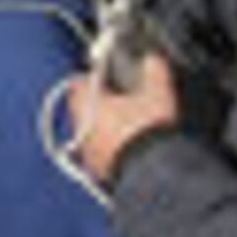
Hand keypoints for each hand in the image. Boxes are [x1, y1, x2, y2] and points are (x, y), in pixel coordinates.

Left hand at [66, 49, 180, 183]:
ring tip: (129, 126)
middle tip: (120, 100)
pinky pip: (101, 157)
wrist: (151, 175)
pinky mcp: (99, 175)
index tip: (106, 76)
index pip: (78, 85)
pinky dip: (112, 151)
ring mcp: (88, 156)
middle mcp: (80, 131)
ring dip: (105, 130)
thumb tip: (152, 60)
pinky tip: (132, 149)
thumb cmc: (146, 131)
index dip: (92, 79)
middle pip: (84, 111)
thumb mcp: (157, 93)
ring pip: (91, 136)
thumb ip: (154, 71)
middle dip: (100, 105)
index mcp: (86, 106)